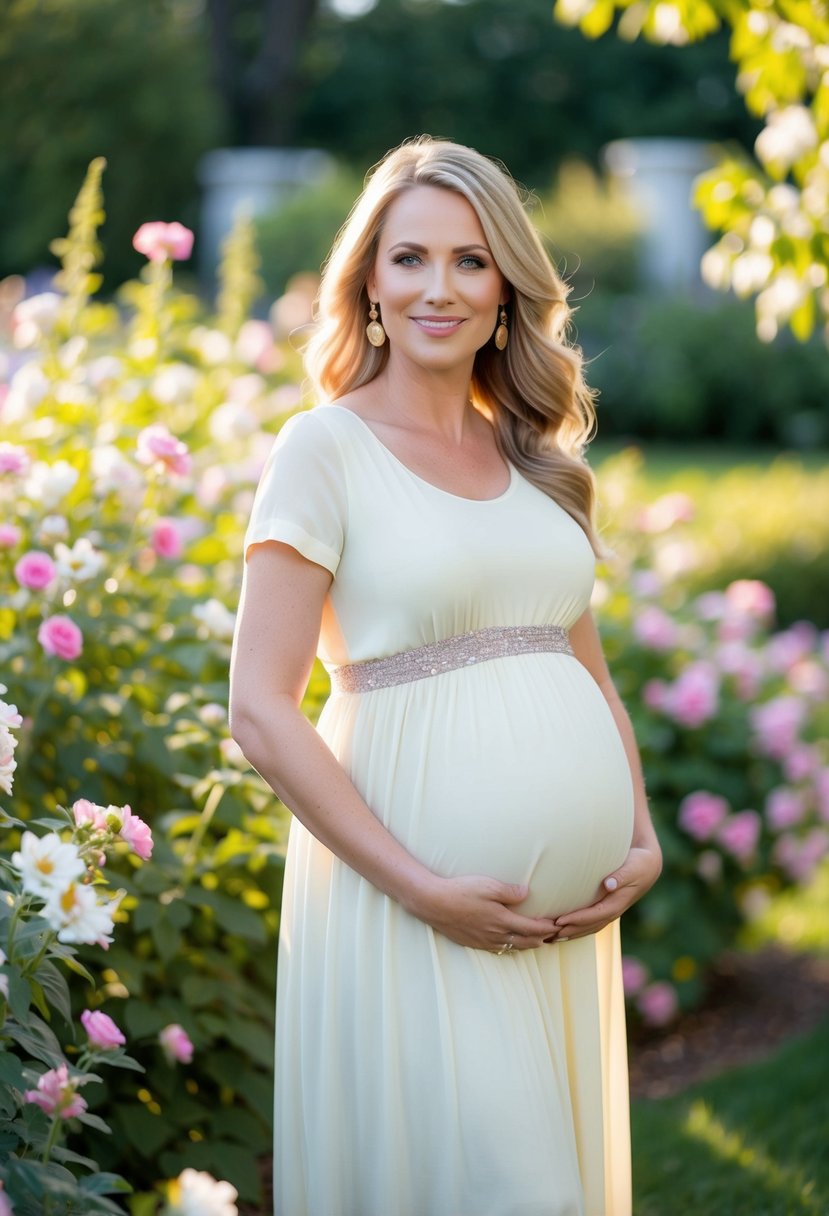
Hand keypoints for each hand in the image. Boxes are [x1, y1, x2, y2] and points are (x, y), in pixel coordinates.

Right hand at [414, 874, 559, 952]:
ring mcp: (483, 941)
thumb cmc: (461, 891)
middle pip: (524, 942)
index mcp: (501, 920)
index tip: (556, 925)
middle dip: (540, 939)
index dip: (546, 928)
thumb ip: (510, 891)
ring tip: (536, 942)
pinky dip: (509, 948)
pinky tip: (509, 945)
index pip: (531, 929)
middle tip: (552, 936)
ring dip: (526, 945)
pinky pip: (497, 949)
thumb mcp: (488, 886)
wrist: (433, 903)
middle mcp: (495, 935)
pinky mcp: (473, 942)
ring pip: (511, 947)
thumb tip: (527, 893)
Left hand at [550, 846, 662, 941]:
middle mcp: (613, 911)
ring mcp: (610, 911)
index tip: (558, 921)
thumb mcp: (633, 868)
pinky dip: (576, 928)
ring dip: (570, 934)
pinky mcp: (606, 908)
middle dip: (568, 931)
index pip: (594, 915)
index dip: (576, 919)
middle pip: (588, 926)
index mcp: (617, 903)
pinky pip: (590, 922)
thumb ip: (621, 876)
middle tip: (547, 934)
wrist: (649, 866)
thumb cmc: (639, 864)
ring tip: (550, 938)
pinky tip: (562, 931)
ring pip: (588, 928)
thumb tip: (608, 884)